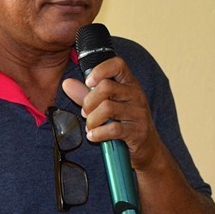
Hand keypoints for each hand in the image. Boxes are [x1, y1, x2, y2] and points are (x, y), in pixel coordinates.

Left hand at [62, 56, 159, 170]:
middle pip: (107, 87)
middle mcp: (136, 95)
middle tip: (85, 113)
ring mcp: (139, 113)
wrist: (147, 148)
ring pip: (107, 108)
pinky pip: (113, 129)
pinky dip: (98, 134)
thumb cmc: (125, 124)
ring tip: (90, 127)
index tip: (88, 82)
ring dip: (92, 120)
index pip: (118, 65)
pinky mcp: (137, 132)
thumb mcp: (107, 106)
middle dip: (89, 101)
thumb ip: (86, 94)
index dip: (100, 70)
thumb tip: (67, 83)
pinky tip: (94, 136)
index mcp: (129, 84)